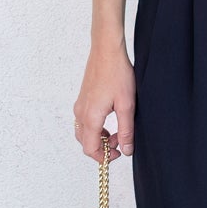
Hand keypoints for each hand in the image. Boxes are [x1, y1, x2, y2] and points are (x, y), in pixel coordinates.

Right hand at [74, 39, 135, 160]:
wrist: (107, 50)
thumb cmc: (117, 73)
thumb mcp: (127, 105)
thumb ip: (125, 131)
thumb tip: (126, 150)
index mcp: (91, 117)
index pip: (90, 149)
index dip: (104, 157)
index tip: (118, 154)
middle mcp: (80, 113)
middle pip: (85, 142)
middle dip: (102, 147)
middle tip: (120, 142)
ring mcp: (80, 105)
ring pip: (84, 132)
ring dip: (99, 137)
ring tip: (117, 130)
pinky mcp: (82, 99)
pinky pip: (84, 121)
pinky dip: (95, 127)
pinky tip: (110, 118)